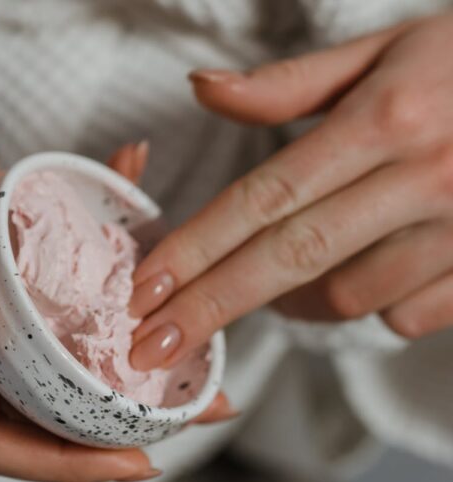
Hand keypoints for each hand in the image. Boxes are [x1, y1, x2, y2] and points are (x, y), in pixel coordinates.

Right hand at [0, 0, 160, 481]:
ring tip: (192, 361)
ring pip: (57, 360)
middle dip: (110, 428)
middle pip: (36, 410)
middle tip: (187, 411)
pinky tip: (151, 244)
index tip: (131, 459)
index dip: (54, 463)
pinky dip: (109, 286)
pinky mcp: (5, 256)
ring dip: (122, 368)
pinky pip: (62, 292)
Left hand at [129, 13, 452, 370]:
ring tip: (278, 281)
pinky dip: (373, 302)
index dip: (196, 248)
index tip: (145, 288)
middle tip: (152, 345)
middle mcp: (422, 178)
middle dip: (212, 307)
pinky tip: (370, 270)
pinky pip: (409, 312)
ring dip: (297, 299)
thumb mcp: (383, 51)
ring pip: (350, 295)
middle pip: (290, 258)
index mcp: (384, 120)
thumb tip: (201, 87)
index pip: (263, 197)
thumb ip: (287, 82)